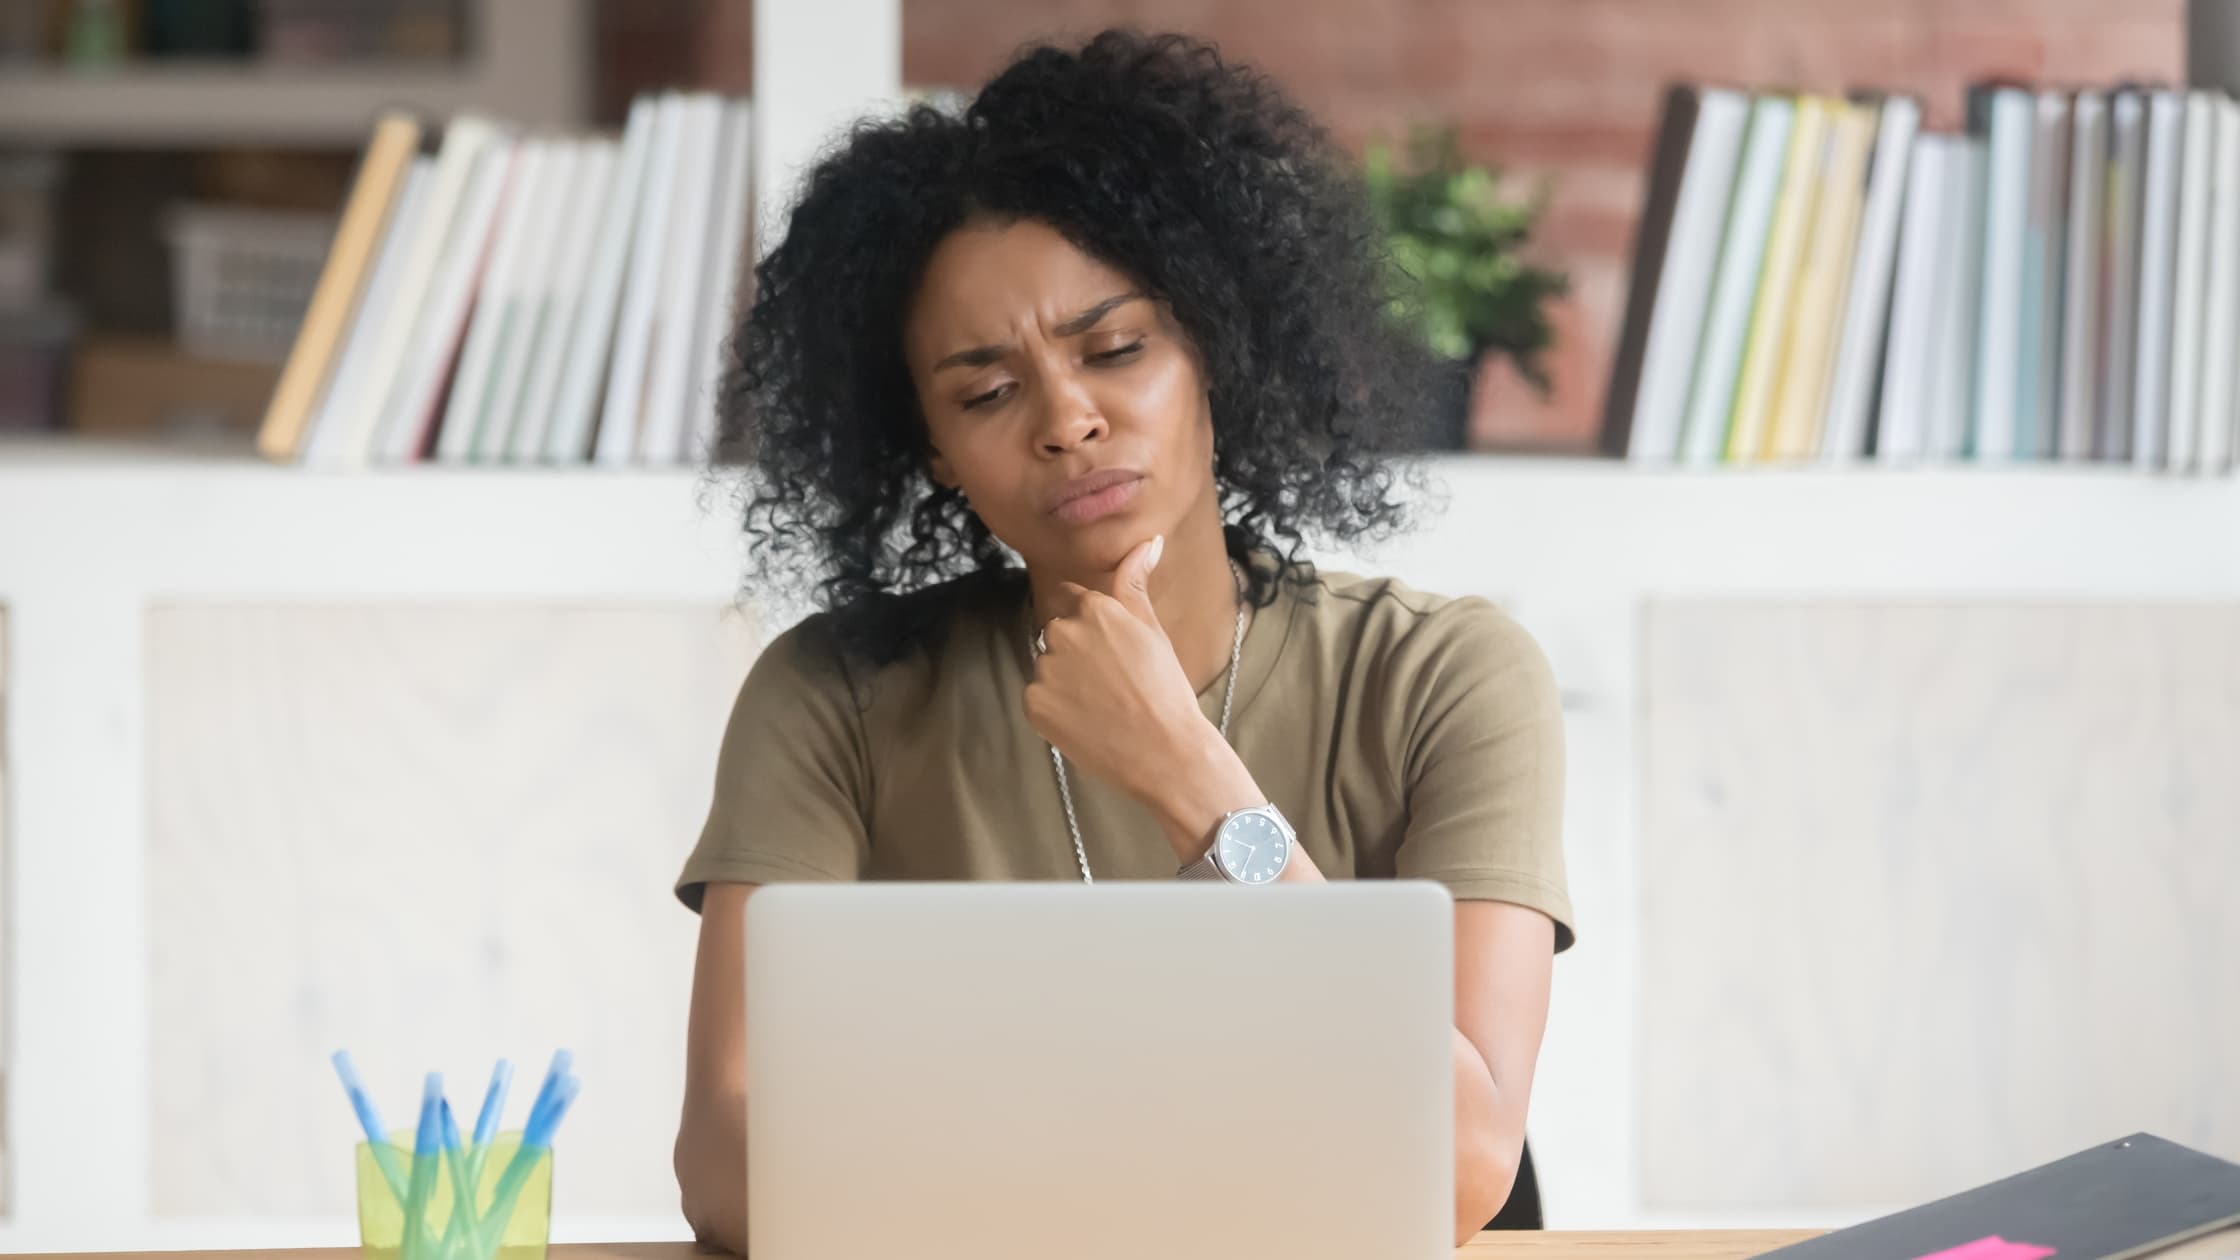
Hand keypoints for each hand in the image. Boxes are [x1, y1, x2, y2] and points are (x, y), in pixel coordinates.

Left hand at [1023, 536, 1207, 804]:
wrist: (1164, 751)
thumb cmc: (1165, 689)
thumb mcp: (1153, 629)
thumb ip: (1135, 582)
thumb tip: (1148, 540)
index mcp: (1094, 609)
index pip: (1074, 600)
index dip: (1092, 627)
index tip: (1110, 651)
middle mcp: (1063, 632)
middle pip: (1059, 635)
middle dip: (1077, 654)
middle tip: (1112, 683)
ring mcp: (1045, 670)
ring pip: (1049, 668)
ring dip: (1066, 682)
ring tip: (1102, 705)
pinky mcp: (1034, 704)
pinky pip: (1040, 699)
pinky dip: (1057, 710)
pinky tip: (1087, 722)